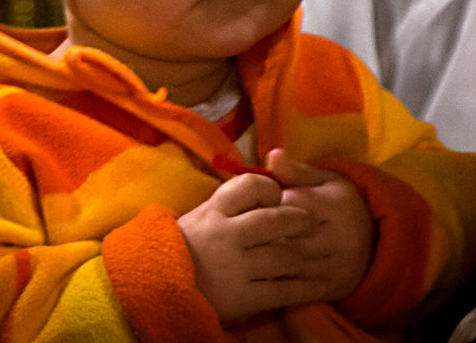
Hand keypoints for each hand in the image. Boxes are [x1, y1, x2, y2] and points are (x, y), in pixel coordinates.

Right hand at [178, 172, 323, 327]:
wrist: (156, 291)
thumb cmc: (185, 248)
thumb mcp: (201, 217)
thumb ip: (231, 202)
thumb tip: (269, 176)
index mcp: (213, 211)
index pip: (251, 185)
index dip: (271, 188)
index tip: (279, 195)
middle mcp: (225, 236)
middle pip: (274, 220)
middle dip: (297, 219)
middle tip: (309, 221)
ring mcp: (234, 268)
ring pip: (283, 256)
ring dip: (300, 256)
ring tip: (307, 256)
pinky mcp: (241, 298)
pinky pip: (282, 291)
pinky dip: (305, 288)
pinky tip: (319, 286)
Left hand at [265, 149, 374, 301]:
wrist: (373, 243)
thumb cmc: (339, 206)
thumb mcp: (324, 182)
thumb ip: (296, 171)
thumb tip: (273, 155)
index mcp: (335, 205)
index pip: (290, 202)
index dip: (270, 202)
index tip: (262, 204)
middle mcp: (338, 236)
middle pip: (286, 235)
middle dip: (264, 232)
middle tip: (252, 230)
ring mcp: (335, 265)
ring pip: (287, 263)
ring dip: (265, 256)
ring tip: (254, 249)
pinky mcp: (331, 288)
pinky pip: (294, 286)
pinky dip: (276, 279)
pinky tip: (266, 269)